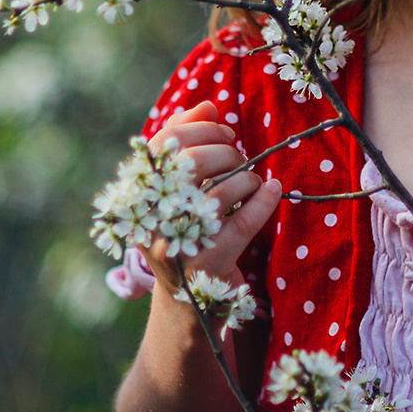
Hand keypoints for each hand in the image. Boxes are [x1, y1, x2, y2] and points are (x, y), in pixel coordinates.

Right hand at [144, 100, 281, 288]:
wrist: (186, 305)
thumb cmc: (185, 232)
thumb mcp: (177, 192)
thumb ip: (186, 146)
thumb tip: (209, 106)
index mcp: (140, 194)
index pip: (165, 142)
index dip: (201, 128)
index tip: (225, 131)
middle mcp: (152, 218)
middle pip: (193, 162)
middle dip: (227, 152)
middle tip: (239, 158)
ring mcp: (179, 243)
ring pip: (223, 190)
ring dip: (247, 179)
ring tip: (252, 184)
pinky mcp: (208, 265)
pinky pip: (244, 222)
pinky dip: (264, 201)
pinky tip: (273, 191)